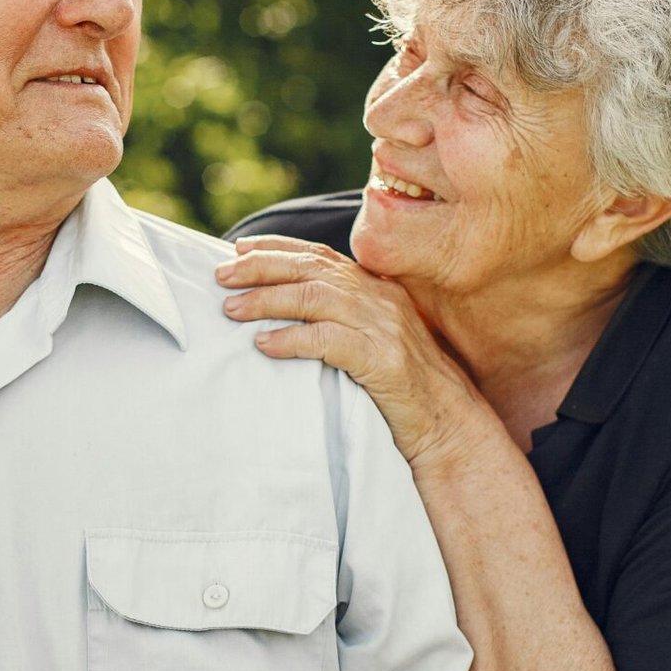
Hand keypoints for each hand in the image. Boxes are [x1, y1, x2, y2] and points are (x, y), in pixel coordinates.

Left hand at [216, 235, 475, 467]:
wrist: (450, 421)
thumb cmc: (404, 386)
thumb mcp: (375, 339)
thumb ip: (343, 317)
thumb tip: (289, 309)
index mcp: (376, 288)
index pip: (320, 255)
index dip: (277, 248)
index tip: (238, 248)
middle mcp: (379, 298)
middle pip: (311, 269)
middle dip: (261, 268)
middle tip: (221, 276)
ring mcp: (383, 326)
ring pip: (315, 298)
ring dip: (267, 301)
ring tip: (231, 310)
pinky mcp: (382, 359)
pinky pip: (328, 341)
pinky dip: (292, 340)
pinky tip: (264, 344)